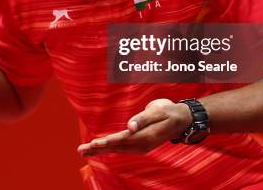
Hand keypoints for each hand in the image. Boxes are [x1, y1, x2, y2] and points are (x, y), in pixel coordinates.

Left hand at [77, 99, 191, 156]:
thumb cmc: (168, 111)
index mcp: (145, 135)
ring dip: (101, 150)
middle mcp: (142, 144)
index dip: (107, 142)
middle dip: (98, 149)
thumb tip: (130, 126)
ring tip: (84, 151)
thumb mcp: (157, 111)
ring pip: (117, 149)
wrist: (181, 119)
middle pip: (117, 147)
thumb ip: (142, 119)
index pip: (122, 139)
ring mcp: (141, 146)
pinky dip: (109, 149)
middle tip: (81, 150)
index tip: (94, 144)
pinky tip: (100, 149)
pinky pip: (122, 148)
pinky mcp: (140, 145)